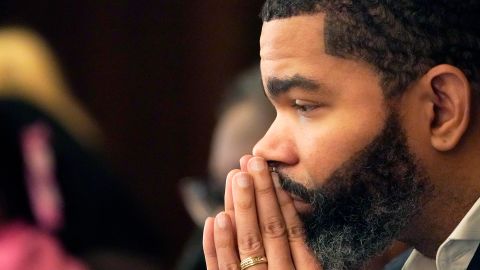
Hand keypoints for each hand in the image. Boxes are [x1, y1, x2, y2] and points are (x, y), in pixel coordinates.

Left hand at [203, 155, 322, 269]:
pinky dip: (217, 245)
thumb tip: (297, 212)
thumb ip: (309, 256)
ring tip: (236, 177)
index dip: (283, 202)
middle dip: (260, 193)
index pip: (294, 232)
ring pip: (247, 244)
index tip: (274, 173)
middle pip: (269, 231)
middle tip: (253, 162)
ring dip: (240, 208)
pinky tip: (215, 218)